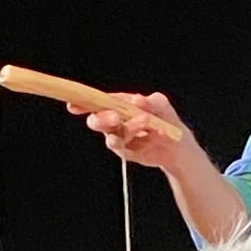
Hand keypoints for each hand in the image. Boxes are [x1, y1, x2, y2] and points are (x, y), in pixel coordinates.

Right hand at [67, 91, 185, 168]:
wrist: (177, 145)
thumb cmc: (167, 120)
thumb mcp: (163, 106)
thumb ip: (151, 102)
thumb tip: (138, 100)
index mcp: (119, 104)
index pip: (97, 102)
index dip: (84, 102)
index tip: (73, 105)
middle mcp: (115, 120)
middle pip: (97, 119)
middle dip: (103, 118)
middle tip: (116, 117)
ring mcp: (119, 136)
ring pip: (110, 134)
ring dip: (126, 128)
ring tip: (145, 121)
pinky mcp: (125, 151)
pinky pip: (119, 147)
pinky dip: (126, 142)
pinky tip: (138, 137)